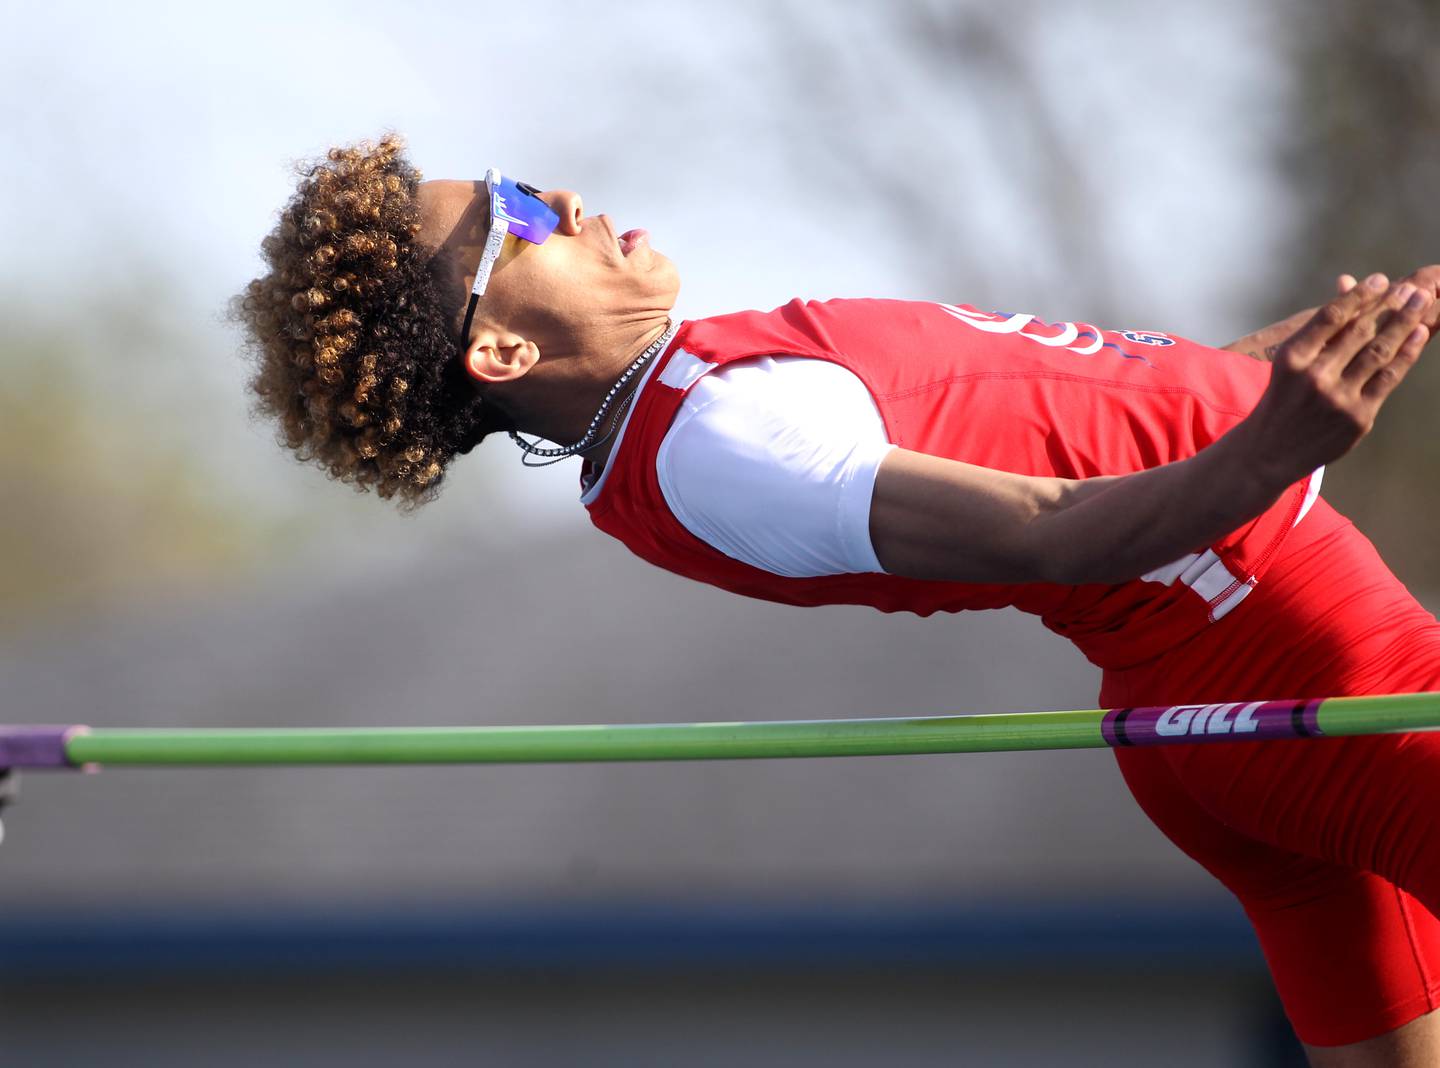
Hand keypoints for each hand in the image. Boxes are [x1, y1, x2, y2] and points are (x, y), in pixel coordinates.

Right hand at [1241, 273, 1430, 482]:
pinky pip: (1389, 378)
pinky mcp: (1357, 417)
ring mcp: (1338, 398)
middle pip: (1360, 332)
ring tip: (1422, 302)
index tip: (1381, 280)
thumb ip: (1322, 326)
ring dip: (1405, 323)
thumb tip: (1347, 282)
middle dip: (1390, 306)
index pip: (1331, 317)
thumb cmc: (1283, 399)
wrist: (1269, 452)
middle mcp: (1314, 376)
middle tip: (1412, 290)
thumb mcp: (1291, 362)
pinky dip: (1407, 354)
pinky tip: (1419, 334)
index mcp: (1292, 358)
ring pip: (1379, 352)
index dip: (1359, 295)